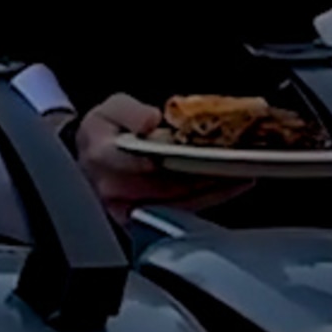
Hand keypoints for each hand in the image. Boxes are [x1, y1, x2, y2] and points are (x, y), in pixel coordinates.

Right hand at [71, 94, 252, 222]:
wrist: (93, 156)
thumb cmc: (104, 132)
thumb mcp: (111, 108)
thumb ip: (129, 111)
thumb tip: (149, 120)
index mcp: (102, 157)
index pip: (144, 163)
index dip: (177, 161)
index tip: (205, 154)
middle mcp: (113, 189)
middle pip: (168, 189)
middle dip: (204, 177)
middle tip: (235, 165)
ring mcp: (128, 211)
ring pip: (178, 205)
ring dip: (212, 191)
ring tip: (239, 176)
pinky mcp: (143, 223)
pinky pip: (180, 213)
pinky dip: (207, 200)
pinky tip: (226, 186)